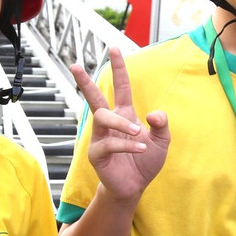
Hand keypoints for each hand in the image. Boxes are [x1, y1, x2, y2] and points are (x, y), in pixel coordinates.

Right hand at [71, 48, 169, 200]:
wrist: (135, 187)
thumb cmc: (145, 161)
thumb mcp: (162, 141)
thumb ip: (162, 125)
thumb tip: (153, 113)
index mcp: (125, 115)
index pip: (121, 87)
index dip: (118, 68)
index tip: (114, 48)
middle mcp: (109, 124)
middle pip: (94, 98)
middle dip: (84, 82)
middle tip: (74, 66)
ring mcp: (100, 138)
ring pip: (102, 118)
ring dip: (121, 123)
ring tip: (138, 133)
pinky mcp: (97, 155)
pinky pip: (108, 144)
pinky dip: (126, 145)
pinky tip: (140, 148)